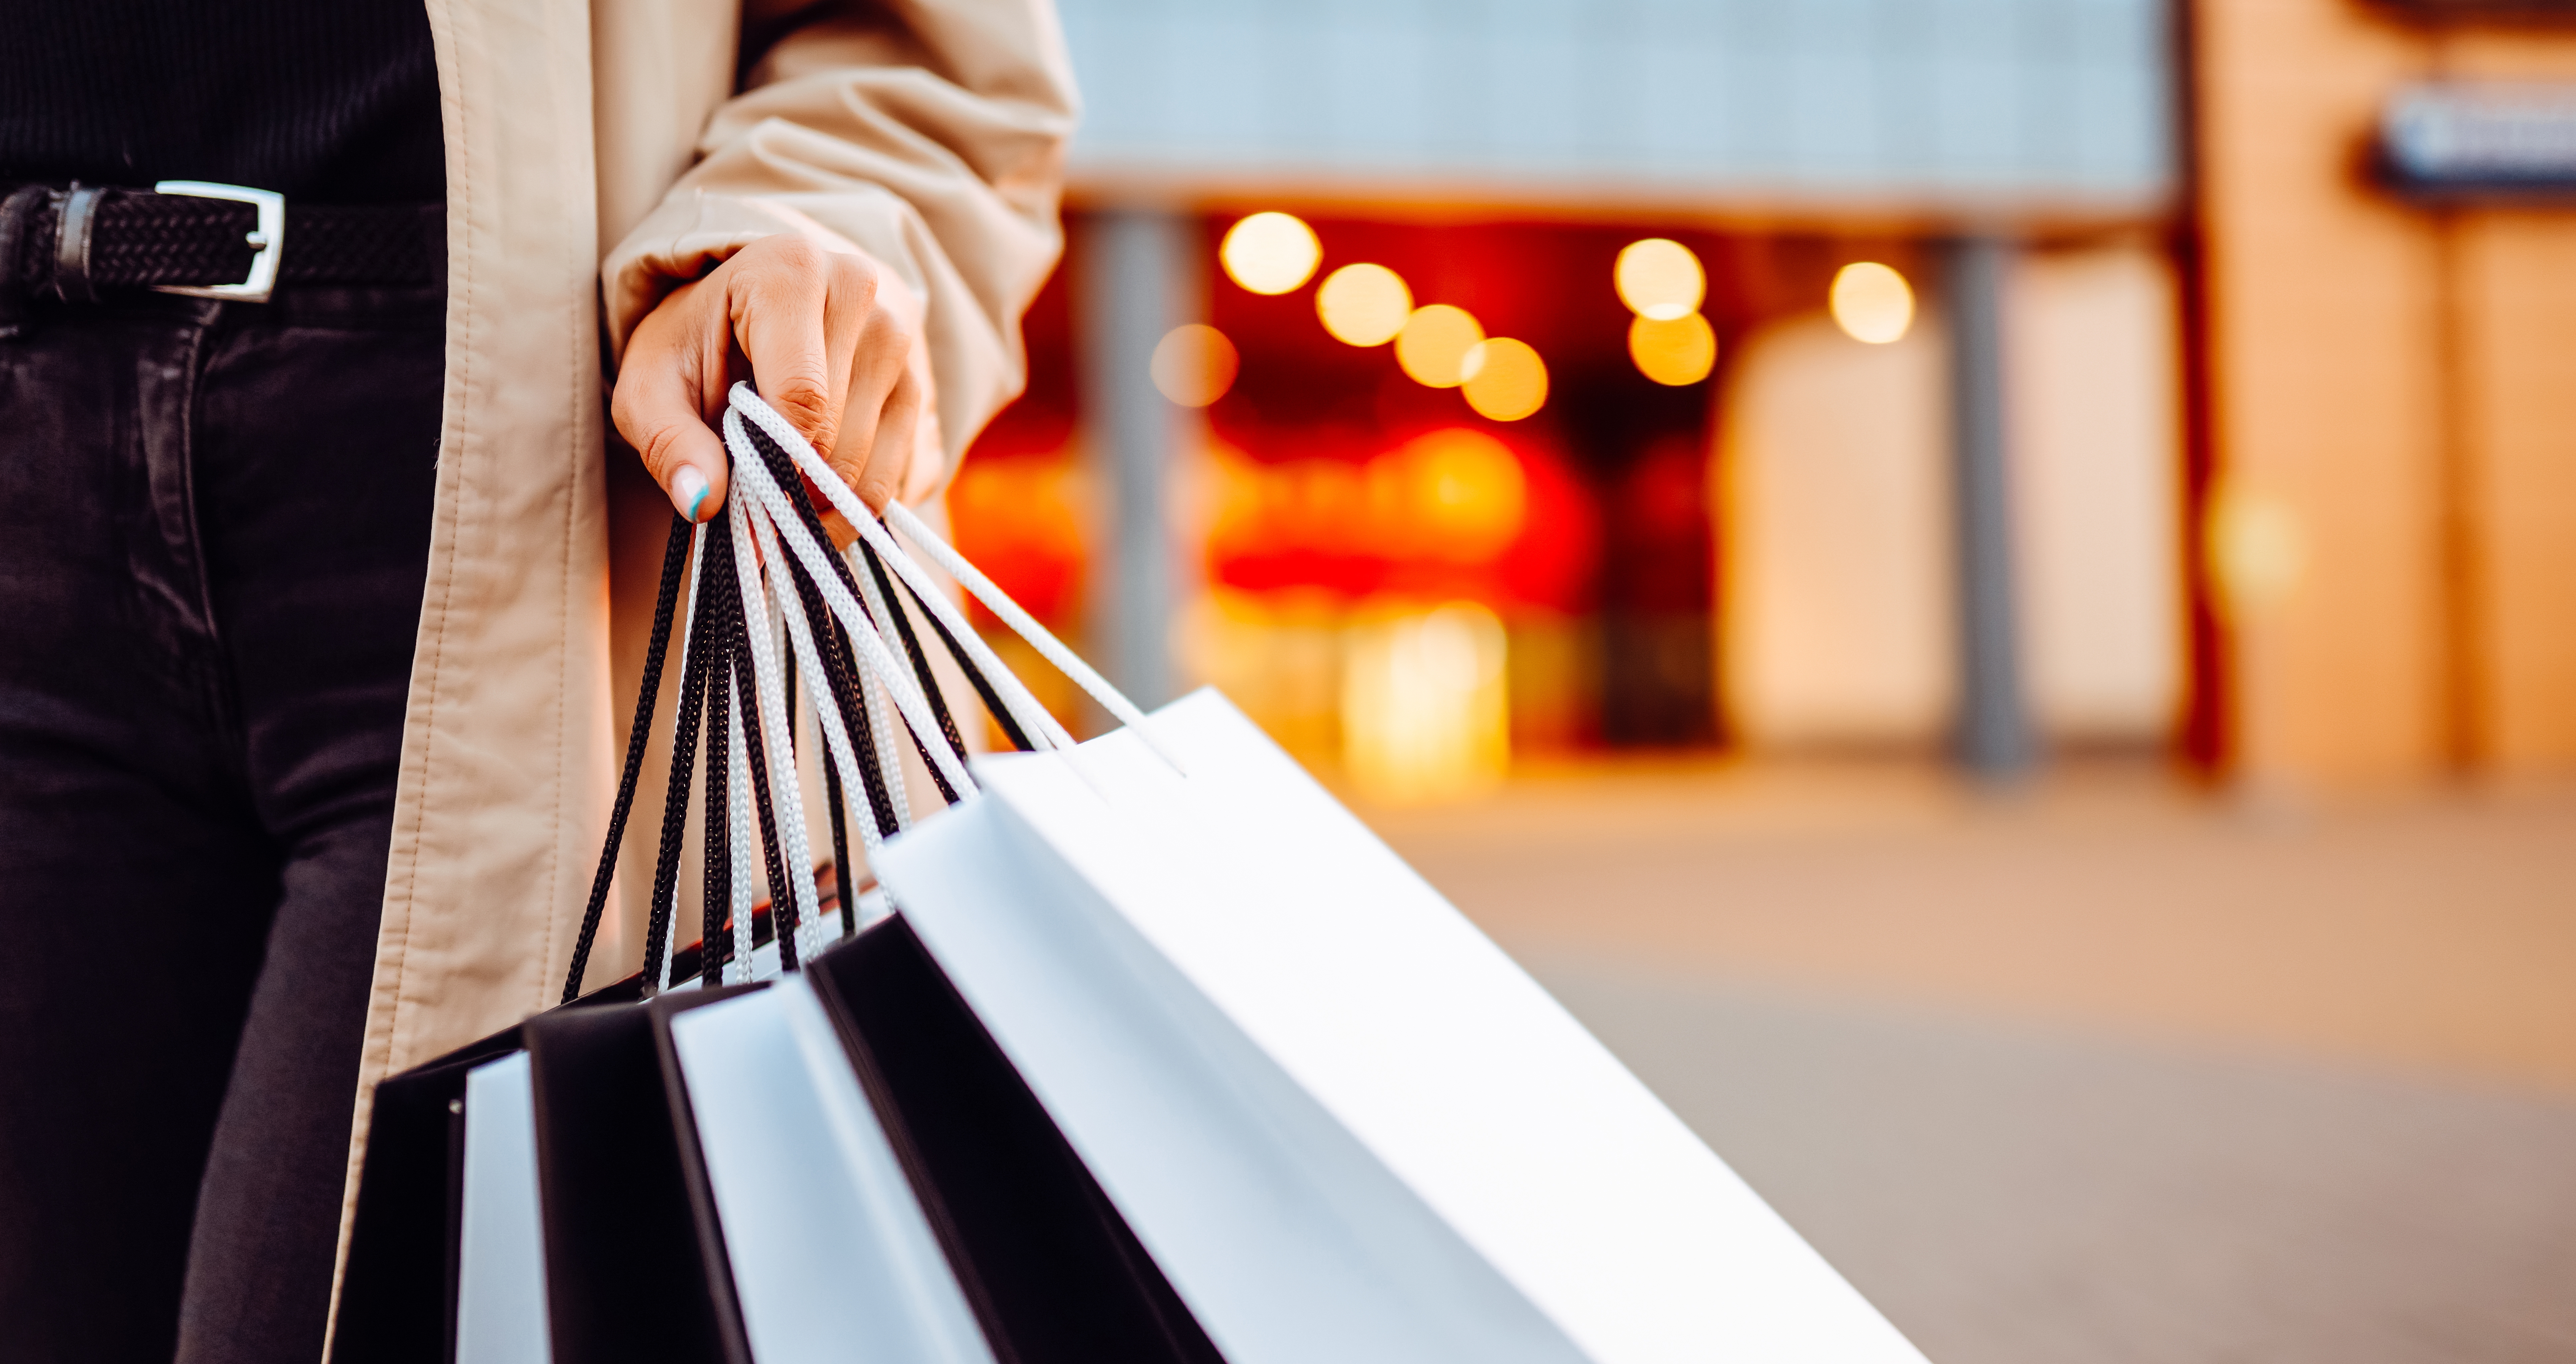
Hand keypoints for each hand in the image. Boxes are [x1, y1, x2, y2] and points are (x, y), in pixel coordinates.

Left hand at [612, 235, 927, 538]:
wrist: (743, 313)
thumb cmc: (695, 344)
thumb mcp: (651, 384)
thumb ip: (667, 440)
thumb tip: (701, 503)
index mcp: (790, 272)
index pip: (802, 395)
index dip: (774, 465)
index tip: (742, 499)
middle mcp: (860, 290)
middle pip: (838, 435)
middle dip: (793, 489)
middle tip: (754, 502)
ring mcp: (901, 335)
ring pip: (872, 463)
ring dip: (824, 504)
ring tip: (781, 497)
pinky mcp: (920, 380)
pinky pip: (900, 471)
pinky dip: (856, 502)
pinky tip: (818, 492)